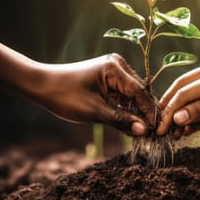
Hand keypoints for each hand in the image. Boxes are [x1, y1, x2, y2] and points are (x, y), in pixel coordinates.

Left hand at [29, 53, 155, 135]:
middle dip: (146, 113)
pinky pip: (123, 93)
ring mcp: (113, 69)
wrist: (42, 85)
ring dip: (137, 112)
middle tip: (155, 134)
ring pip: (132, 94)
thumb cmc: (64, 96)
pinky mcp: (108, 77)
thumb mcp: (94, 112)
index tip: (158, 130)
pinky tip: (131, 123)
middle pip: (139, 92)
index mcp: (114, 68)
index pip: (139, 92)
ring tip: (144, 132)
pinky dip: (127, 108)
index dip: (149, 113)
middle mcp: (117, 65)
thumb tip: (144, 131)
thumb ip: (120, 121)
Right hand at [157, 57, 199, 136]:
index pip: (183, 91)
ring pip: (196, 100)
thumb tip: (177, 117)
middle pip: (185, 91)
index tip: (160, 129)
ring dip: (185, 116)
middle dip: (172, 111)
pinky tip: (190, 130)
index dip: (169, 110)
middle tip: (163, 131)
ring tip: (176, 135)